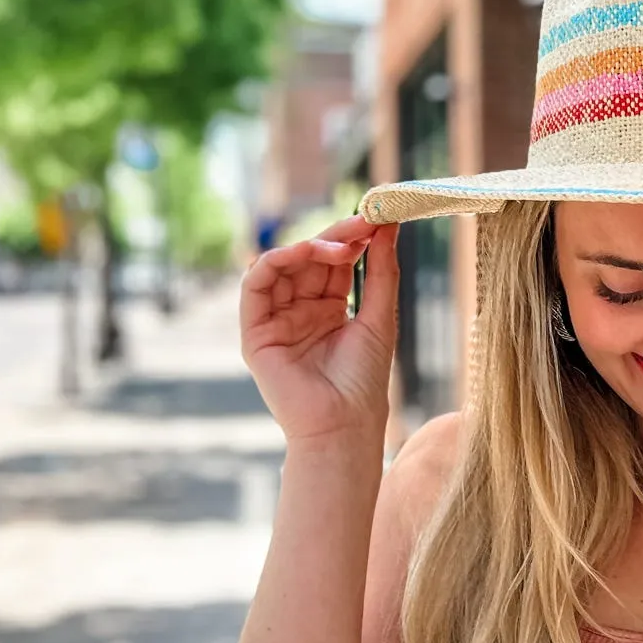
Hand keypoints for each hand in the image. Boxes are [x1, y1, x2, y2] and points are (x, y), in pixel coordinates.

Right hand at [240, 215, 398, 447]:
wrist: (343, 424)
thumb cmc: (364, 381)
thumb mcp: (378, 317)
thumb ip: (381, 272)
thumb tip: (387, 226)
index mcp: (328, 311)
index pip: (334, 263)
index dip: (352, 238)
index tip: (376, 218)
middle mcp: (299, 312)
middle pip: (309, 260)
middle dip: (334, 237)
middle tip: (361, 223)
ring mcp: (276, 321)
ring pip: (281, 267)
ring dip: (308, 248)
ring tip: (339, 247)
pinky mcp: (255, 333)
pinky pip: (254, 286)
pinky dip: (275, 262)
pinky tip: (303, 253)